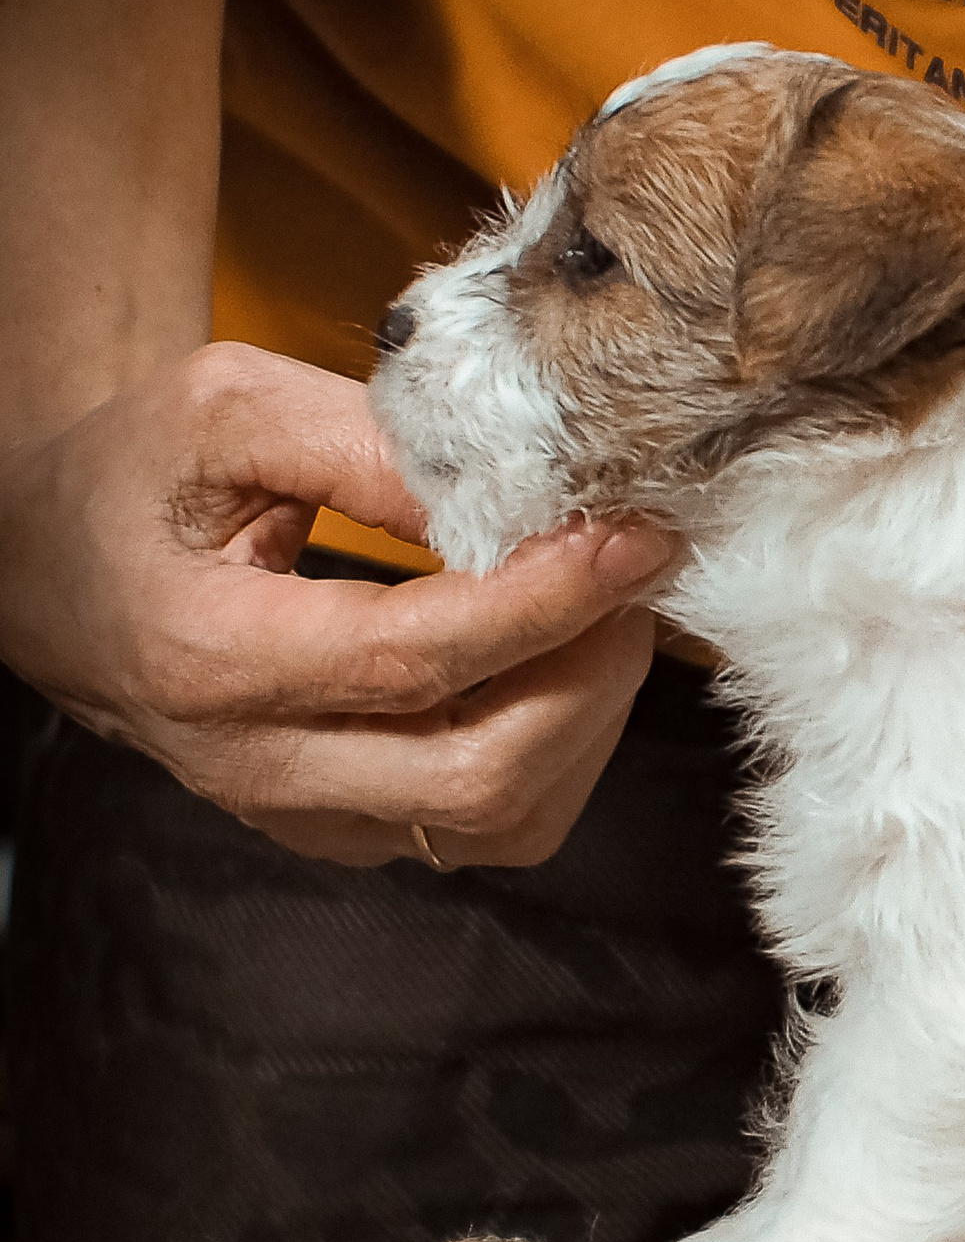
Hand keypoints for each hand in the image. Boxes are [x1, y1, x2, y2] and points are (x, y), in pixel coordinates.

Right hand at [0, 342, 675, 867]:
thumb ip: (367, 443)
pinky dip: (565, 745)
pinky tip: (566, 658)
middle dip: (592, 673)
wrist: (56, 571)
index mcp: (209, 658)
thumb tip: (513, 490)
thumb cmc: (138, 481)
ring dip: (592, 713)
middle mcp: (259, 766)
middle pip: (480, 774)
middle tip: (631, 572)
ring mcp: (310, 817)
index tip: (630, 537)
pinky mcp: (355, 830)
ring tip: (605, 605)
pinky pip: (498, 822)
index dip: (546, 602)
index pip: (414, 661)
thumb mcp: (222, 410)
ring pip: (505, 816)